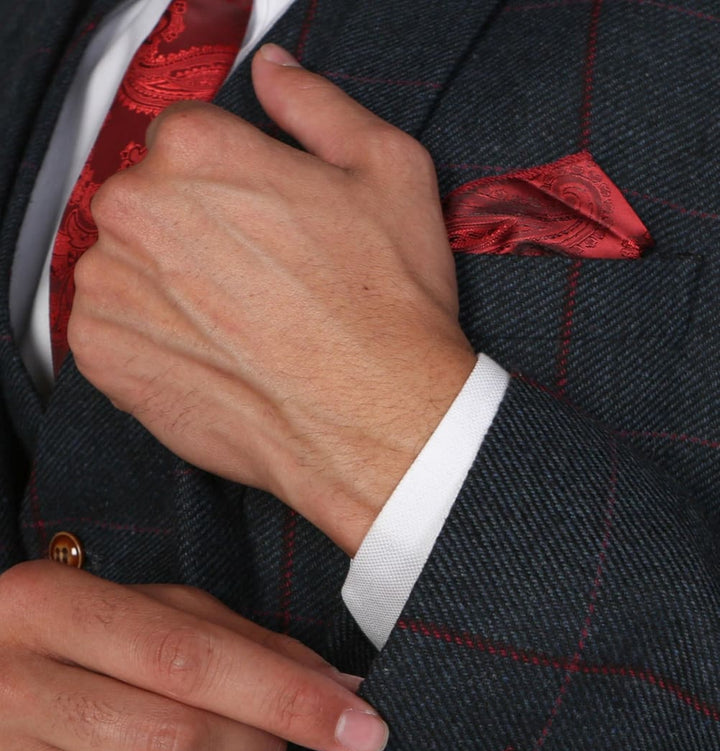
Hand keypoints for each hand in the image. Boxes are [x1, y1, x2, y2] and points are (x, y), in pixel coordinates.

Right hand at [0, 562, 385, 750]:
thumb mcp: (141, 612)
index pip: (188, 659)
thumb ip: (239, 642)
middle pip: (182, 745)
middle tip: (265, 740)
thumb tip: (341, 692)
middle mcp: (12, 687)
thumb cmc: (71, 647)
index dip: (287, 698)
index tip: (361, 726)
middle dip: (258, 750)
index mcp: (48, 607)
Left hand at [69, 44, 476, 555]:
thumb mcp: (389, 170)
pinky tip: (209, 356)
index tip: (261, 225)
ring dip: (166, 289)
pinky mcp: (102, 353)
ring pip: (125, 266)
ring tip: (237, 326)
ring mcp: (112, 284)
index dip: (229, 184)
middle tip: (256, 282)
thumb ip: (317, 107)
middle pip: (147, 202)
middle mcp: (138, 208)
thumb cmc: (387, 306)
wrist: (375, 421)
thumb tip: (275, 75)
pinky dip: (147, 341)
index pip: (183, 142)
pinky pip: (108, 328)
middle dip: (192, 234)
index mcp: (196, 149)